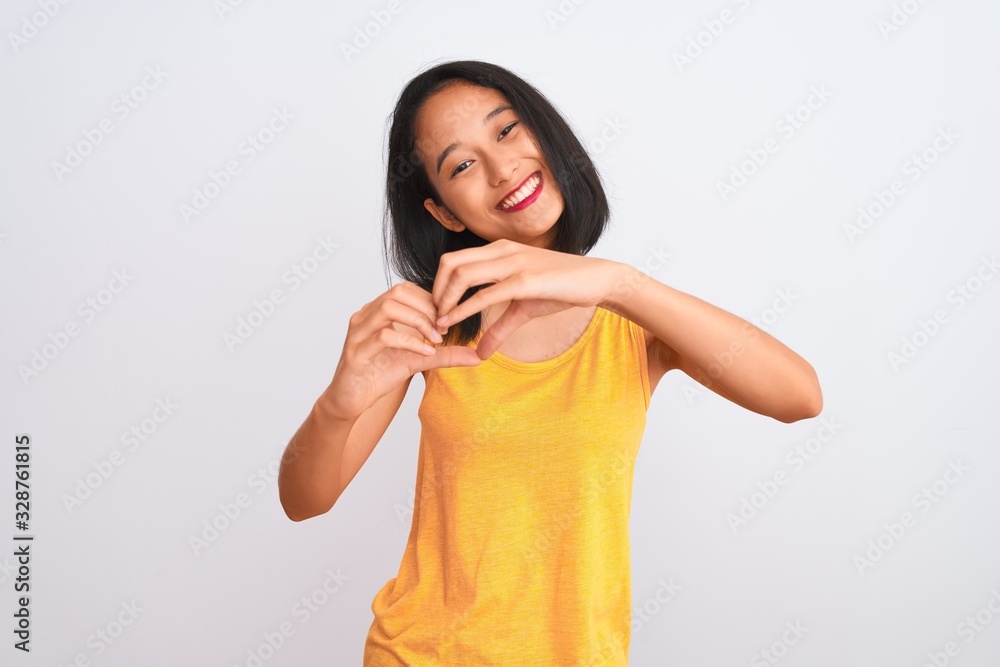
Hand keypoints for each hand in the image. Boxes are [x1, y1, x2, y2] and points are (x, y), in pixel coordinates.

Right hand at [326, 282, 481, 420]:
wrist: (351, 400)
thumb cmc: (380, 374)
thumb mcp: (418, 360)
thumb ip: (445, 354)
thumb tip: (477, 355)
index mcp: (377, 311)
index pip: (406, 289)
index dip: (430, 300)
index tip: (448, 318)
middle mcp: (365, 316)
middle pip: (398, 292)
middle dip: (426, 308)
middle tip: (443, 328)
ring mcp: (358, 332)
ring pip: (389, 309)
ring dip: (418, 322)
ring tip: (436, 339)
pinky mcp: (356, 352)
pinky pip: (383, 337)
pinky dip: (409, 342)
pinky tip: (425, 353)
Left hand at [431, 238, 616, 359]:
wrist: (595, 280)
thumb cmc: (560, 287)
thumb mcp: (523, 308)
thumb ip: (499, 328)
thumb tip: (481, 353)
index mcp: (499, 250)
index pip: (454, 260)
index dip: (438, 284)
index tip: (435, 310)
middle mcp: (501, 251)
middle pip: (450, 263)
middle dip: (435, 292)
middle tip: (433, 317)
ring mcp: (512, 263)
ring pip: (462, 275)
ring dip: (445, 301)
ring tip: (440, 323)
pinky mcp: (523, 280)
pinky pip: (484, 294)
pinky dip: (463, 310)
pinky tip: (453, 323)